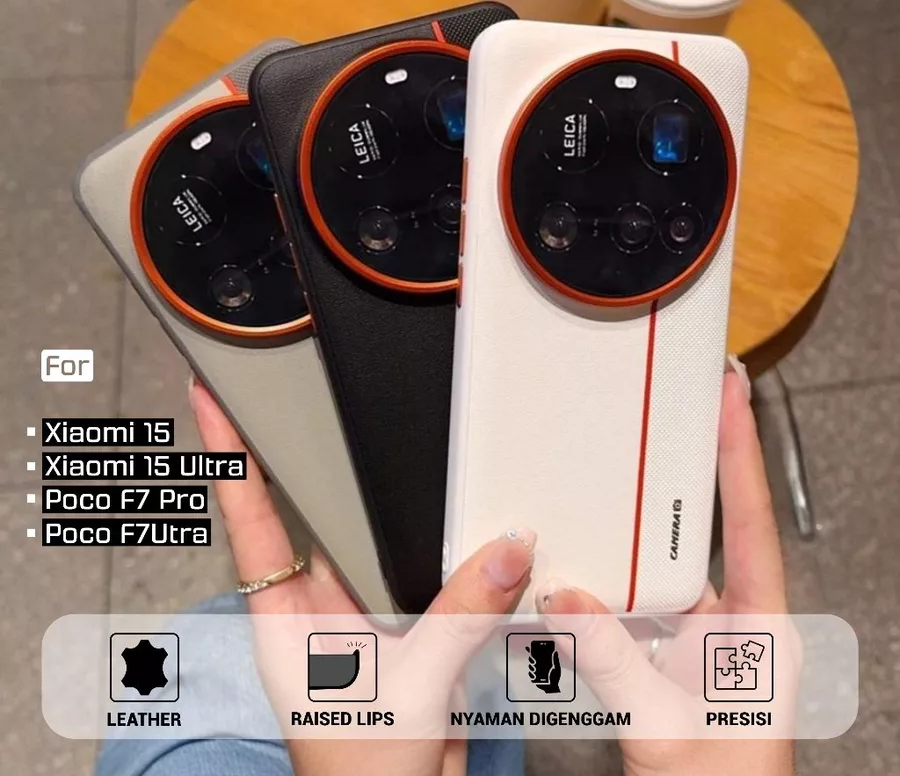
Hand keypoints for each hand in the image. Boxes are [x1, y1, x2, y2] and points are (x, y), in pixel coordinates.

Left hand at [189, 378, 534, 775]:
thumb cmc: (364, 775)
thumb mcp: (408, 691)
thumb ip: (458, 615)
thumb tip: (508, 547)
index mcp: (287, 614)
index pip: (249, 516)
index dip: (228, 454)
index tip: (211, 397)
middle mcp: (320, 601)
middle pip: (312, 505)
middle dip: (311, 445)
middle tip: (300, 375)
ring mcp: (364, 609)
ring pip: (376, 532)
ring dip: (392, 493)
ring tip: (393, 423)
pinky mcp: (409, 623)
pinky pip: (428, 566)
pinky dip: (448, 540)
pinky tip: (465, 507)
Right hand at [536, 369, 794, 775]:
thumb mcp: (663, 729)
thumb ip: (612, 662)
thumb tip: (566, 600)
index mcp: (761, 635)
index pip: (751, 525)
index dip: (740, 456)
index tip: (729, 399)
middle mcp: (733, 627)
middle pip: (705, 532)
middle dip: (680, 476)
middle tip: (664, 416)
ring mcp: (698, 642)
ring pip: (659, 570)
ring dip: (627, 541)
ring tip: (604, 489)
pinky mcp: (666, 658)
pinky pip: (632, 605)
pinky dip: (604, 588)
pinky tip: (577, 575)